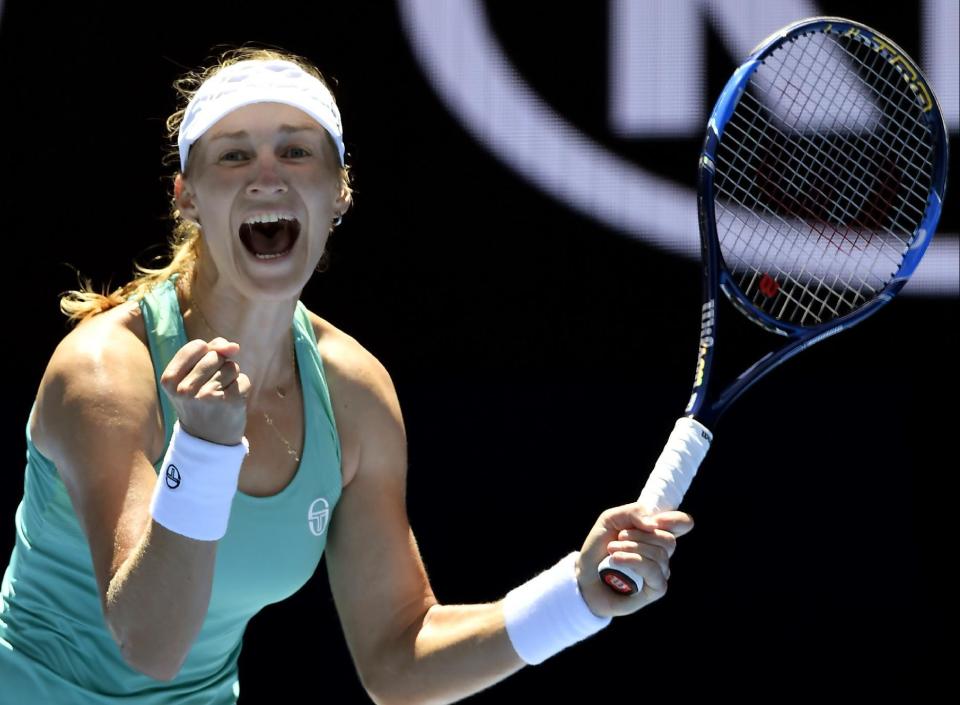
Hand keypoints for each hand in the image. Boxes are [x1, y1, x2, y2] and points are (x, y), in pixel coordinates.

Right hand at [159, 337, 249, 445]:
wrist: (208, 439)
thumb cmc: (200, 400)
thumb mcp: (192, 375)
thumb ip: (211, 350)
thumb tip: (234, 346)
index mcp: (169, 380)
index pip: (197, 346)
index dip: (206, 354)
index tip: (200, 374)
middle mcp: (185, 389)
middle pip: (215, 355)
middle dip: (219, 367)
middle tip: (210, 388)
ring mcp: (208, 396)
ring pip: (231, 367)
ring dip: (230, 378)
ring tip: (219, 396)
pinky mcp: (229, 402)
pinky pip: (243, 380)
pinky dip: (241, 388)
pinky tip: (230, 403)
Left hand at [575, 503, 693, 617]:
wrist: (584, 574)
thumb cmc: (598, 546)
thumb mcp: (610, 519)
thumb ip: (633, 512)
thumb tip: (654, 525)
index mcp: (655, 533)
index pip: (683, 523)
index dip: (676, 520)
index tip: (656, 521)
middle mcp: (662, 552)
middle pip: (668, 539)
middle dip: (639, 535)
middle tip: (618, 537)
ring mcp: (660, 572)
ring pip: (659, 555)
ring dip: (631, 548)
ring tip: (611, 550)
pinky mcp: (656, 589)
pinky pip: (654, 572)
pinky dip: (633, 561)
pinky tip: (616, 561)